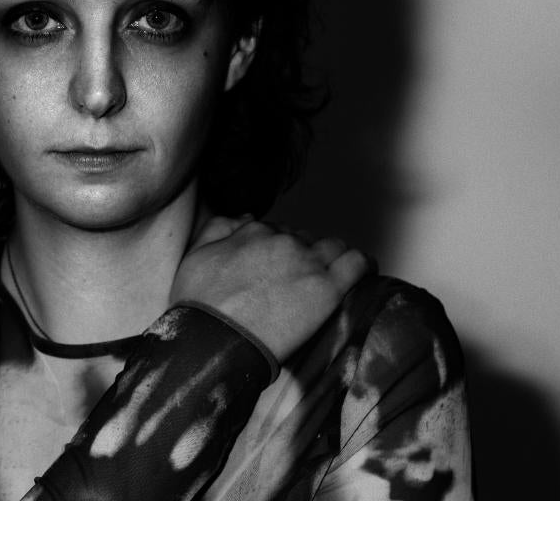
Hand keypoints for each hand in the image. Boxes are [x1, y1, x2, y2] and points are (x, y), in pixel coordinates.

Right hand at [169, 214, 371, 361]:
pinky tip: (364, 272)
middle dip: (303, 254)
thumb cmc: (200, 305)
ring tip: (329, 277)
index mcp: (254, 231)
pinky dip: (364, 264)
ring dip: (332, 257)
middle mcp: (283, 241)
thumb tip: (246, 218)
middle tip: (296, 280)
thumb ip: (218, 227)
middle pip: (306, 239)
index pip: (278, 231)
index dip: (277, 249)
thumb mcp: (195, 254)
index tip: (276, 268)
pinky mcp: (327, 289)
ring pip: (334, 247)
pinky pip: (358, 263)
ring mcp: (308, 263)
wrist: (213, 341)